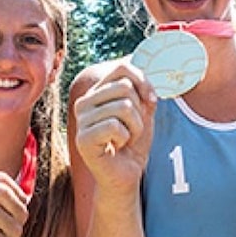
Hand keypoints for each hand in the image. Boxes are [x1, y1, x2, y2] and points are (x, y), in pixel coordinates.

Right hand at [73, 63, 155, 192]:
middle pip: (124, 87)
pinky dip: (126, 138)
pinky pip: (115, 126)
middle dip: (140, 110)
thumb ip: (144, 87)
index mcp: (96, 92)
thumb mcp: (143, 110)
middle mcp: (84, 102)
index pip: (122, 68)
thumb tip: (154, 62)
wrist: (127, 174)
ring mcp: (81, 120)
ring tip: (126, 138)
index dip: (144, 81)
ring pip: (123, 107)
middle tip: (133, 128)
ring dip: (135, 127)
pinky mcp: (83, 139)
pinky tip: (118, 146)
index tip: (153, 101)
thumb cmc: (134, 143)